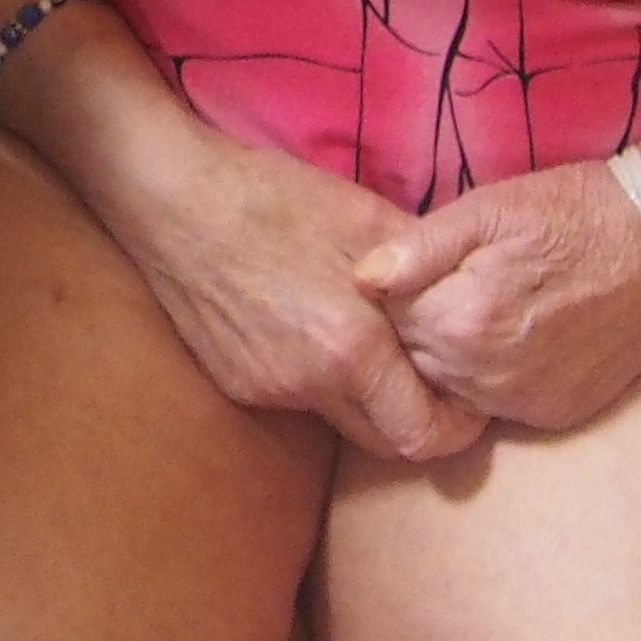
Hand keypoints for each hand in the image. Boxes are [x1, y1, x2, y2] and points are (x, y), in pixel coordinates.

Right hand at [86, 122, 487, 463]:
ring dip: (366, 398)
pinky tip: (307, 325)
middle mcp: (308, 386)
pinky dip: (318, 377)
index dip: (459, 426)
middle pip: (386, 443)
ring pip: (340, 420)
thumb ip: (424, 270)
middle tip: (430, 376)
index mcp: (350, 349)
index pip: (424, 434)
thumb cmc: (274, 198)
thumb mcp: (366, 218)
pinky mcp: (235, 383)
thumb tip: (467, 298)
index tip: (468, 397)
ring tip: (368, 343)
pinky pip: (296, 398)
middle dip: (418, 419)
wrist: (172, 198)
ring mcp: (267, 390)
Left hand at [354, 164, 640, 435]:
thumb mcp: (489, 208)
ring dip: (453, 355)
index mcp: (461, 322)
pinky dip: (494, 376)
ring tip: (484, 304)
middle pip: (414, 362)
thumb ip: (419, 249)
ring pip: (453, 389)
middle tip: (450, 283)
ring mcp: (524, 404)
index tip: (419, 265)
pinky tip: (515, 333)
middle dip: (419, 327)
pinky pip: (498, 405)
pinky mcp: (557, 415)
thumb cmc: (573, 213)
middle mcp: (487, 378)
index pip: (387, 322)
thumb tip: (361, 279)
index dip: (395, 291)